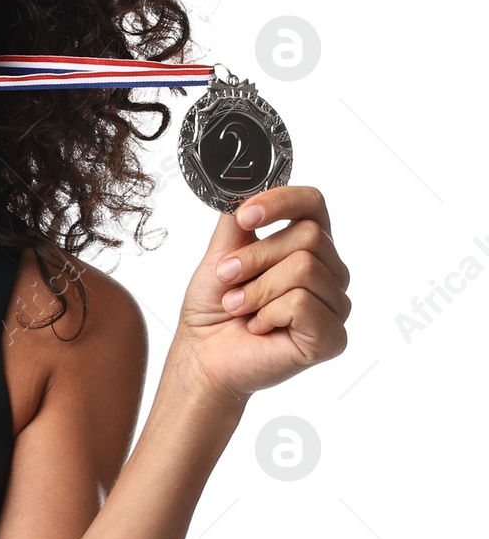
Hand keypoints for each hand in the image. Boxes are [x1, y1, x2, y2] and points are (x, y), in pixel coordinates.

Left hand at [168, 185, 351, 403]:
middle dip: (255, 257)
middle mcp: (329, 273)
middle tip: (228, 279)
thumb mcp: (221, 253)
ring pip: (303, 269)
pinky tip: (259, 328)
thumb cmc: (214, 307)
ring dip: (256, 290)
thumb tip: (244, 184)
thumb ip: (238, 219)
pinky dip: (267, 315)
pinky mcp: (332, 337)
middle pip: (308, 237)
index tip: (245, 216)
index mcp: (308, 247)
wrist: (202, 354)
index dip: (281, 202)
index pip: (313, 203)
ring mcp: (335, 306)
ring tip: (239, 307)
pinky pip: (302, 304)